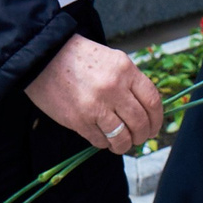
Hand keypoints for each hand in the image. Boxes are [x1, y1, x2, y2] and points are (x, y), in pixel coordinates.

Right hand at [24, 36, 162, 151]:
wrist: (44, 57)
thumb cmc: (80, 58)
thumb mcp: (112, 60)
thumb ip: (130, 81)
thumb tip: (146, 109)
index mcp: (125, 70)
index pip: (152, 101)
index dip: (157, 119)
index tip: (154, 127)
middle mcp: (114, 88)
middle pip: (140, 122)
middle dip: (143, 135)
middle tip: (140, 138)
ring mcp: (96, 106)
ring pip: (122, 137)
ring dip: (125, 144)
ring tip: (123, 144)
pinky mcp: (78, 120)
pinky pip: (100, 140)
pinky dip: (105, 143)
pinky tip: (104, 139)